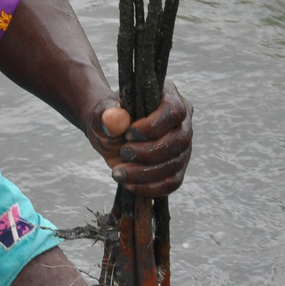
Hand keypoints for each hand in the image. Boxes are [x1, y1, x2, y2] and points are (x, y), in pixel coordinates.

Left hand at [83, 81, 192, 197]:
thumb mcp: (102, 114)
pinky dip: (151, 187)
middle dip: (148, 153)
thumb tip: (115, 120)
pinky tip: (130, 185)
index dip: (153, 126)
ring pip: (176, 164)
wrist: (108, 133)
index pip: (174, 111)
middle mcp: (182, 121)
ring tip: (119, 173)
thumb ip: (107, 115)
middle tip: (123, 153)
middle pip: (178, 140)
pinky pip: (172, 182)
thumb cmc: (108, 119)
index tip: (129, 134)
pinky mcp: (177, 166)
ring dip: (146, 173)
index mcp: (169, 97)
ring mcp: (183, 145)